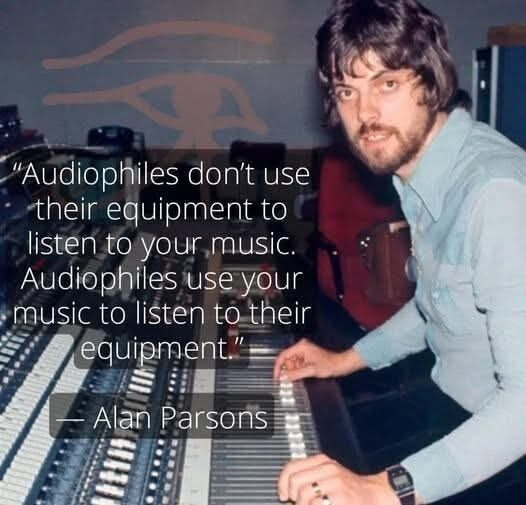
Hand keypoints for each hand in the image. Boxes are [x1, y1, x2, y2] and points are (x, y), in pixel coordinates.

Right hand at [273, 338, 360, 380]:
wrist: (340, 365)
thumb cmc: (329, 365)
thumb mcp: (311, 370)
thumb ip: (296, 374)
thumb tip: (283, 378)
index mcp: (301, 347)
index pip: (283, 356)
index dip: (278, 367)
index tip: (277, 377)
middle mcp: (301, 348)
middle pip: (287, 360)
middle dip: (289, 370)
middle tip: (294, 377)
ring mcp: (304, 352)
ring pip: (292, 364)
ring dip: (295, 371)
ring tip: (305, 374)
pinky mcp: (306, 357)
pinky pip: (297, 365)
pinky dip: (298, 371)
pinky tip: (305, 374)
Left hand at [277, 453, 399, 504]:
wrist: (374, 494)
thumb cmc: (348, 488)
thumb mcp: (327, 474)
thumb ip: (309, 475)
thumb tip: (286, 488)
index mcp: (322, 461)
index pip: (292, 466)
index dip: (282, 482)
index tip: (283, 494)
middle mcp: (328, 468)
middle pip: (295, 481)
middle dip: (293, 497)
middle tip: (298, 503)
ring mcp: (335, 483)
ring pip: (304, 495)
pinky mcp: (341, 497)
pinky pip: (316, 504)